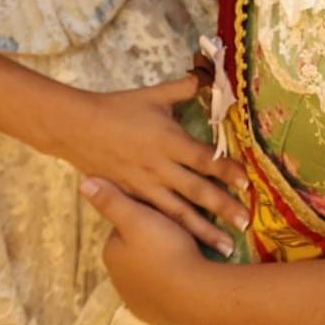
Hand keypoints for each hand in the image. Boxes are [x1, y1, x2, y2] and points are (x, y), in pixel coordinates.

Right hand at [52, 76, 249, 249]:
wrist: (77, 128)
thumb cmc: (118, 108)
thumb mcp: (154, 95)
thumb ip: (183, 88)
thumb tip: (207, 78)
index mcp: (169, 141)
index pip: (204, 159)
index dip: (227, 170)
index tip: (247, 183)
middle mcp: (160, 168)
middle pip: (196, 191)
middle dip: (223, 208)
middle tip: (246, 223)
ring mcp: (145, 186)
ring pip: (178, 212)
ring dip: (203, 230)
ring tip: (225, 247)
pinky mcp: (131, 197)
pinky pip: (156, 217)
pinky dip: (172, 231)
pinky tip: (186, 245)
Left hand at [83, 177, 214, 324]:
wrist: (190, 292)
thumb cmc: (165, 248)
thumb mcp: (137, 217)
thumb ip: (112, 200)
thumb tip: (83, 182)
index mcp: (111, 252)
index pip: (124, 227)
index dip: (144, 217)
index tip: (163, 214)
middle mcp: (116, 277)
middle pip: (134, 250)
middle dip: (150, 242)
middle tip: (176, 233)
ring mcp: (133, 298)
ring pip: (145, 272)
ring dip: (159, 263)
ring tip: (182, 253)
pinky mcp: (151, 312)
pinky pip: (157, 292)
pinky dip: (166, 284)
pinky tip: (180, 275)